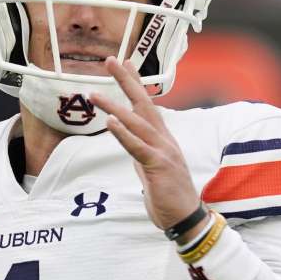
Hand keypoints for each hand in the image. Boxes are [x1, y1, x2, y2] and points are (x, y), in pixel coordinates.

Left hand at [92, 57, 206, 234]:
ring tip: (94, 93)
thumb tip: (130, 143)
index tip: (125, 62)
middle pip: (144, 104)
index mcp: (163, 139)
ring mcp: (163, 152)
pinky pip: (137, 147)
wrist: (187, 219)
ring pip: (136, 122)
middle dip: (127, 81)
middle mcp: (164, 140)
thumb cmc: (170, 196)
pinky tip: (109, 121)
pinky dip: (123, 133)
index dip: (136, 83)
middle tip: (111, 60)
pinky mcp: (158, 166)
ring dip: (114, 106)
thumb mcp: (153, 169)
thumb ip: (143, 153)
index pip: (147, 105)